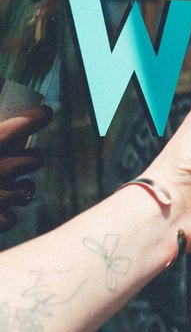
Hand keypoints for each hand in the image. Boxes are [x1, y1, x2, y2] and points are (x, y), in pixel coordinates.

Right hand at [0, 107, 50, 233]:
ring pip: (28, 190)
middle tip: (21, 159)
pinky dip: (7, 216)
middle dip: (30, 159)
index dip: (38, 116)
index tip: (45, 113)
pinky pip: (13, 218)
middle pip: (34, 160)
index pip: (22, 124)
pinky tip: (0, 211)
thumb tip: (3, 114)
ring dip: (22, 189)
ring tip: (9, 188)